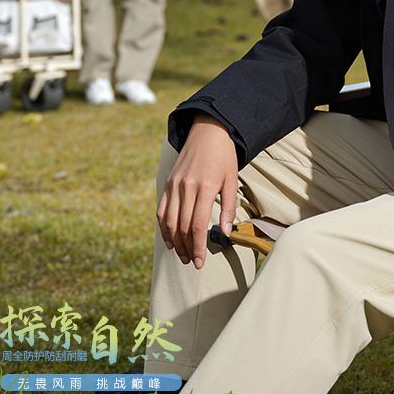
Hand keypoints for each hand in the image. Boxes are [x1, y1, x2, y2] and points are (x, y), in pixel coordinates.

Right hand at [156, 113, 238, 268]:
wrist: (208, 131)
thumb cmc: (224, 157)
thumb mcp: (232, 180)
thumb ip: (228, 208)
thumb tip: (226, 233)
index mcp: (204, 187)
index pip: (197, 225)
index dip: (198, 246)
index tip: (200, 262)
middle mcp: (186, 187)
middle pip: (182, 226)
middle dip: (187, 248)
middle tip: (193, 262)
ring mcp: (174, 185)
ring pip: (169, 221)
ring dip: (174, 241)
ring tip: (183, 255)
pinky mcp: (168, 182)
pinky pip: (162, 210)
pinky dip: (163, 227)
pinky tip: (169, 239)